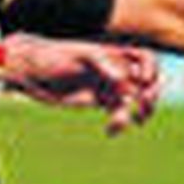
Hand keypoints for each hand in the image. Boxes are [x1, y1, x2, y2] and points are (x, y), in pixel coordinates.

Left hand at [1, 36, 161, 134]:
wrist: (31, 72)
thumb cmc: (53, 56)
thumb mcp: (78, 54)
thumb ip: (102, 62)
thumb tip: (124, 78)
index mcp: (113, 53)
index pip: (145, 58)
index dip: (151, 69)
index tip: (141, 80)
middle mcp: (114, 69)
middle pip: (146, 81)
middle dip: (152, 93)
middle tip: (143, 104)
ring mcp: (108, 86)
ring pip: (135, 100)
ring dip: (141, 112)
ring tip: (135, 121)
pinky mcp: (99, 101)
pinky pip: (118, 113)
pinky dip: (119, 123)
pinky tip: (110, 130)